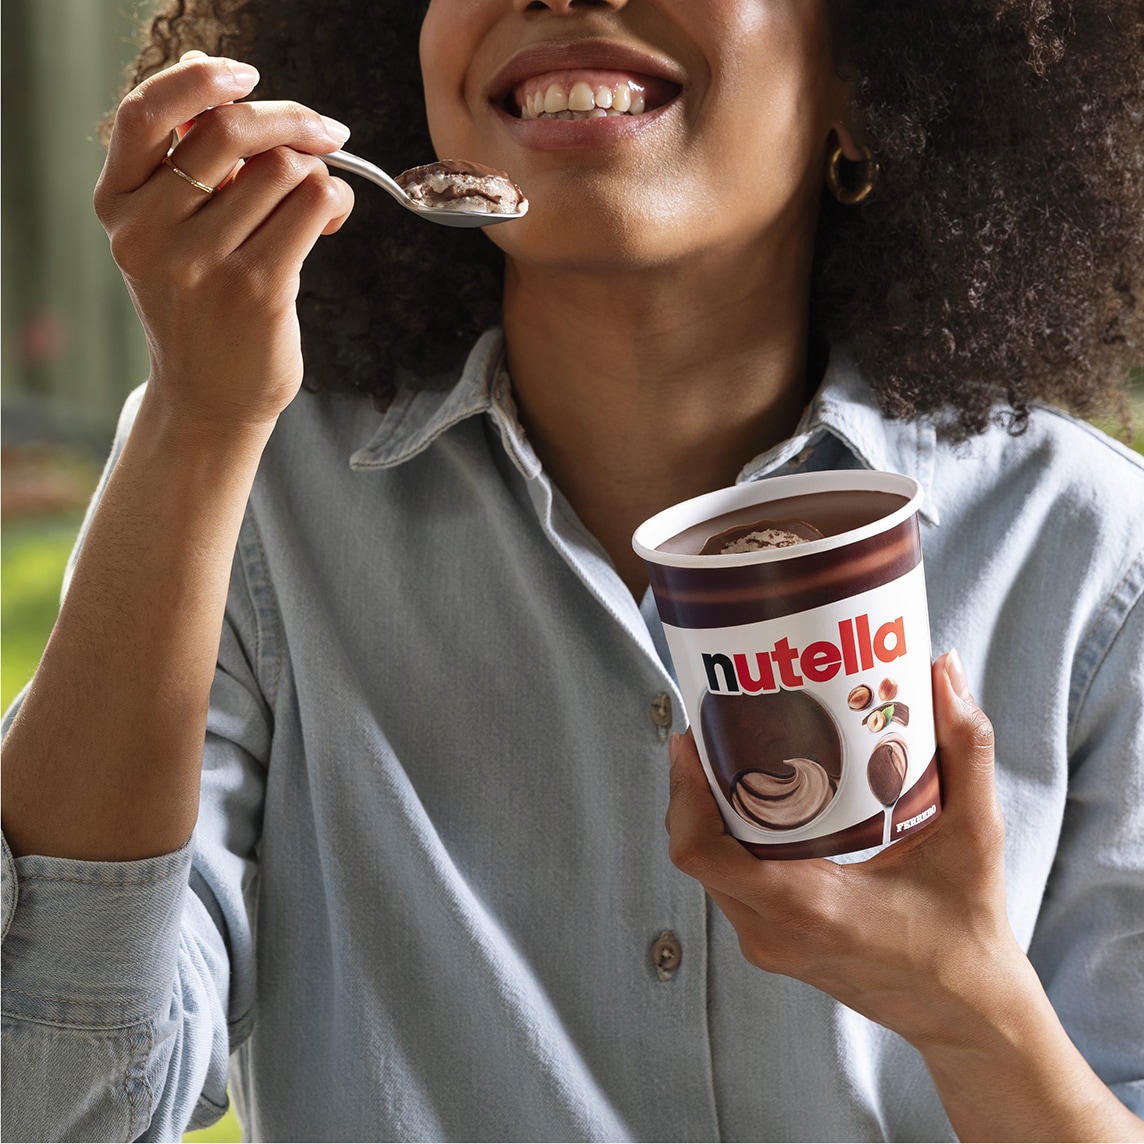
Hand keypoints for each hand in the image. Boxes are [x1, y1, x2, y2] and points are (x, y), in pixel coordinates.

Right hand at [94, 51, 354, 437]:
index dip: (201, 79)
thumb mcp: (168, 234)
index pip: (146, 112)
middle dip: (291, 119)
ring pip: (283, 168)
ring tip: (317, 203)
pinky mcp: (257, 289)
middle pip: (230, 130)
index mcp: (118, 204)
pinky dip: (335, 201)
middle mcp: (150, 230)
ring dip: (317, 173)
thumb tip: (223, 85)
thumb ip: (186, 166)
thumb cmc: (199, 303)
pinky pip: (313, 205)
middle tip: (325, 133)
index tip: (246, 75)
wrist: (210, 396)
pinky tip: (331, 222)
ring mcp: (202, 262)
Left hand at [666, 650, 1014, 1047]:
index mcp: (810, 906)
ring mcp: (768, 944)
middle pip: (694, 850)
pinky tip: (753, 803)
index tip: (691, 740)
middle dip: (693, 787)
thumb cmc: (970, 933)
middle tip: (714, 728)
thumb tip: (946, 671)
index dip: (683, 792)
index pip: (701, 852)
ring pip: (707, 869)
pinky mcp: (773, 946)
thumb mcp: (975, 836)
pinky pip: (726, 885)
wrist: (968, 1017)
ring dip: (706, 813)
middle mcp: (774, 931)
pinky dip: (726, 841)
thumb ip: (966, 749)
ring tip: (729, 755)